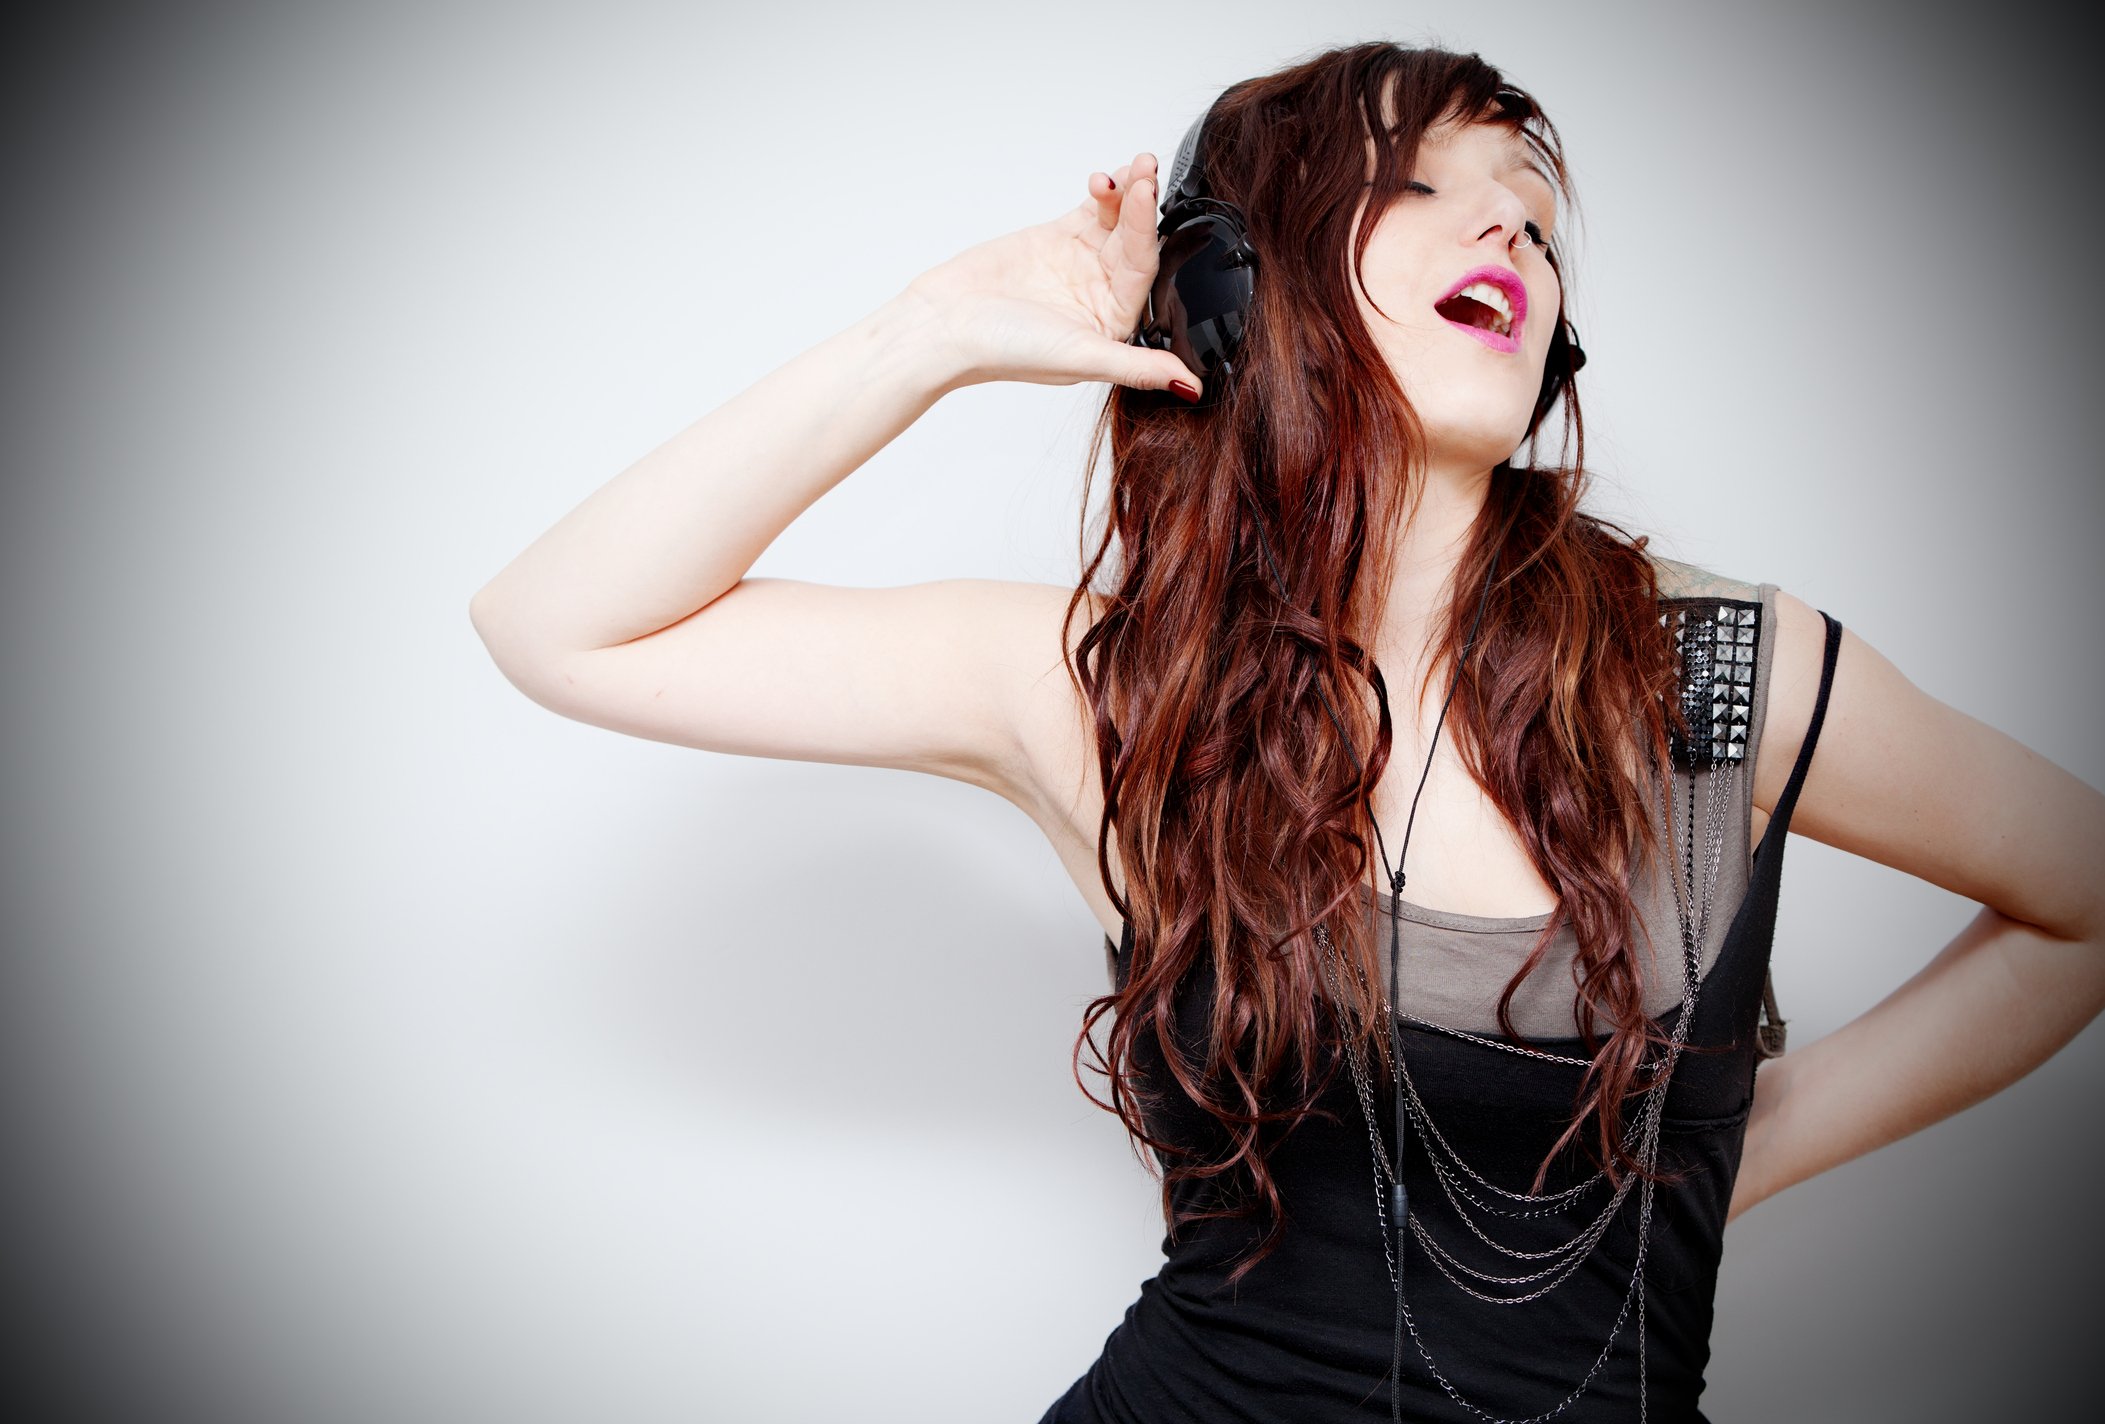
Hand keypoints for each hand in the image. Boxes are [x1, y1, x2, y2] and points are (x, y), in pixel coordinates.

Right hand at [902, 151, 1204, 397]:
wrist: (944, 323)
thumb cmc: (1004, 349)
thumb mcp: (1080, 357)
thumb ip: (1138, 366)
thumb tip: (1191, 387)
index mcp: (1115, 326)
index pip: (1143, 271)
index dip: (1146, 231)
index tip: (1147, 196)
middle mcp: (1103, 295)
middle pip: (1134, 241)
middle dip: (1142, 204)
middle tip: (1144, 170)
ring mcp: (1082, 265)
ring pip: (1118, 221)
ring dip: (1127, 192)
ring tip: (1132, 164)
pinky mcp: (1059, 240)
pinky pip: (1094, 210)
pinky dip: (1104, 191)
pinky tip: (1106, 176)